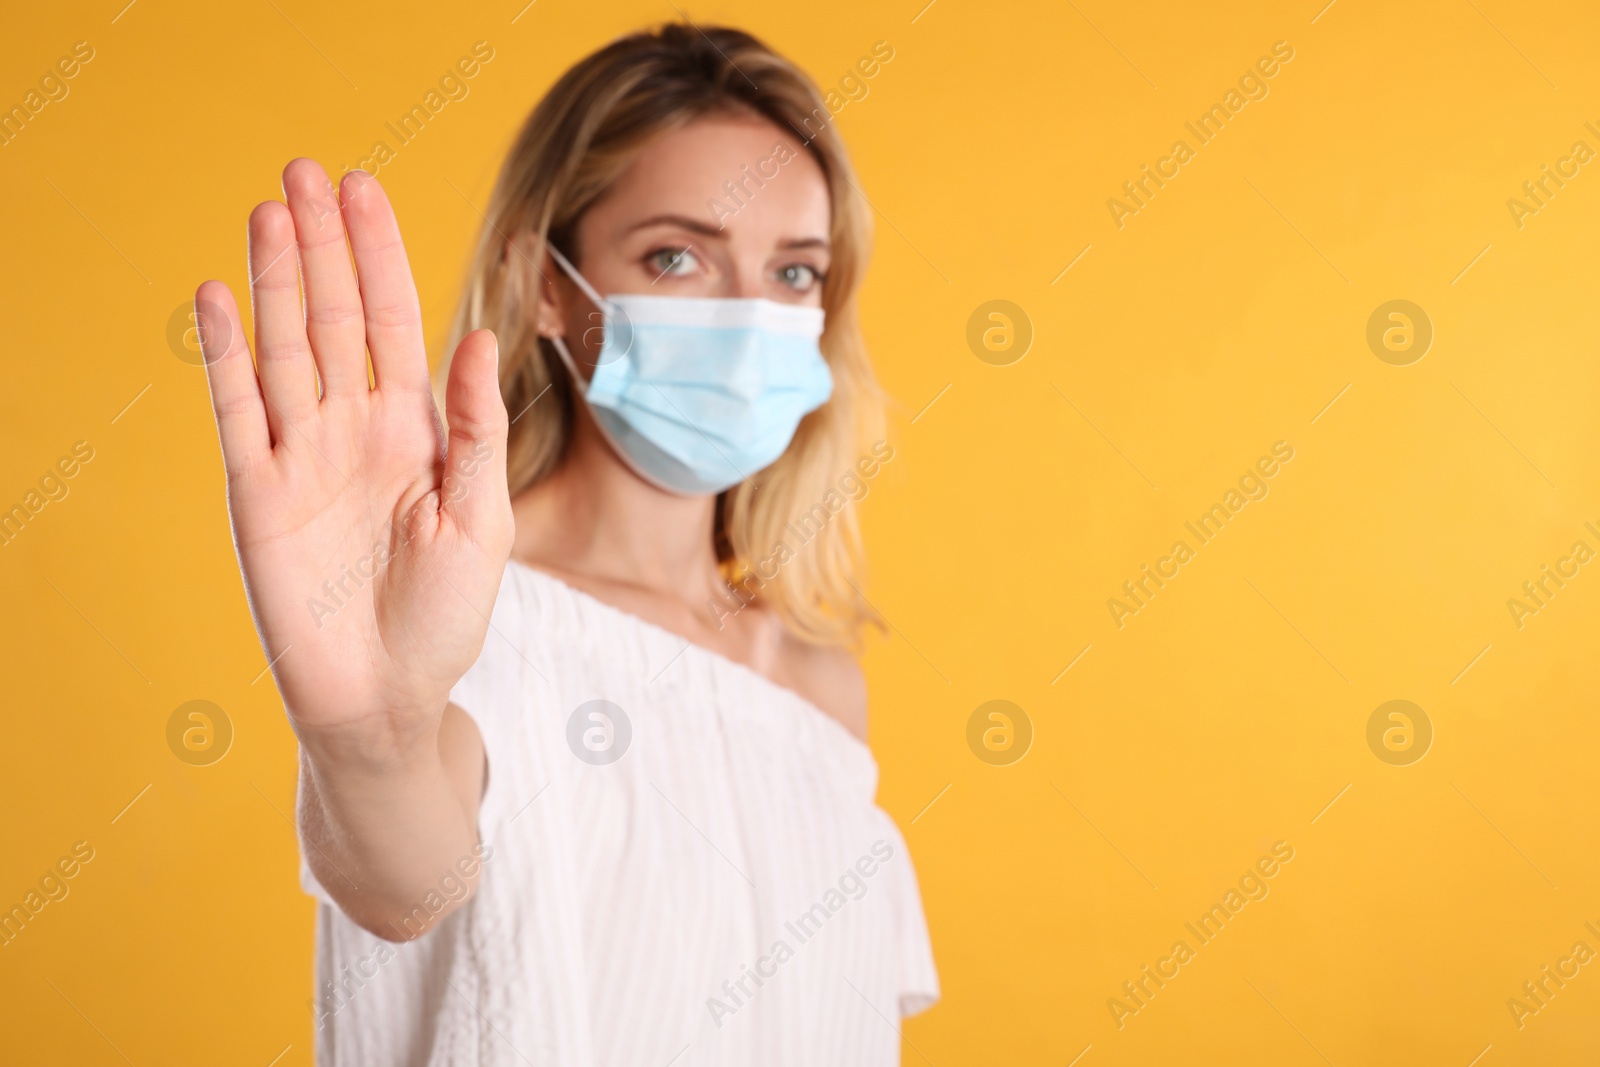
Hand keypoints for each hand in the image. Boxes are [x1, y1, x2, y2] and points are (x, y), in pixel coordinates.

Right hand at [195, 159, 512, 752]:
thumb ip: (477, 428)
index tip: (362, 189)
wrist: (387, 696)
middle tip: (306, 169)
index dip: (377, 256)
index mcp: (413, 429)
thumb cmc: (445, 616)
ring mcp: (301, 456)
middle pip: (333, 317)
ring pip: (285, 348)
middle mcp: (353, 429)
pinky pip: (239, 411)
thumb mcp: (483, 517)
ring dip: (277, 279)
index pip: (391, 321)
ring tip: (270, 209)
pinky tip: (221, 295)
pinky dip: (228, 355)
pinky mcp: (258, 494)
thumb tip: (480, 337)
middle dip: (323, 245)